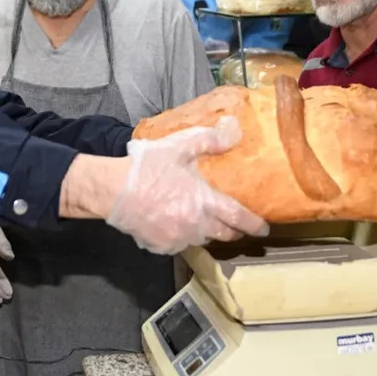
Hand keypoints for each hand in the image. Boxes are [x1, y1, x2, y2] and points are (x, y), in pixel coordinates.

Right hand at [104, 116, 269, 254]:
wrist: (112, 191)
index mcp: (204, 202)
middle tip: (236, 225)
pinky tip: (175, 225)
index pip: (239, 218)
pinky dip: (182, 237)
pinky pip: (178, 245)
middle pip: (224, 235)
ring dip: (207, 232)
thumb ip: (209, 140)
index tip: (264, 228)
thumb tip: (235, 129)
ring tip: (204, 221)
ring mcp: (178, 239)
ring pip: (202, 240)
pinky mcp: (160, 246)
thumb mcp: (179, 147)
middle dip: (234, 231)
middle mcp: (196, 225)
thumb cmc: (147, 168)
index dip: (254, 225)